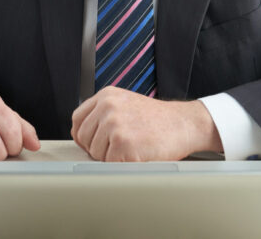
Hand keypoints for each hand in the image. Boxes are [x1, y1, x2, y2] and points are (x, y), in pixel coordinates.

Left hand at [71, 87, 221, 160]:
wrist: (183, 123)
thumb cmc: (158, 119)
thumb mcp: (126, 104)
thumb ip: (104, 113)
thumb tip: (82, 134)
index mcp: (107, 95)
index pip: (77, 119)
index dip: (83, 135)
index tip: (91, 143)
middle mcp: (108, 106)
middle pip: (84, 138)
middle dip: (97, 148)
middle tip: (118, 148)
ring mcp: (114, 123)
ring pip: (95, 153)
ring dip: (110, 158)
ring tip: (131, 148)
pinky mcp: (122, 142)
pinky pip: (109, 164)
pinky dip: (121, 165)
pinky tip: (136, 155)